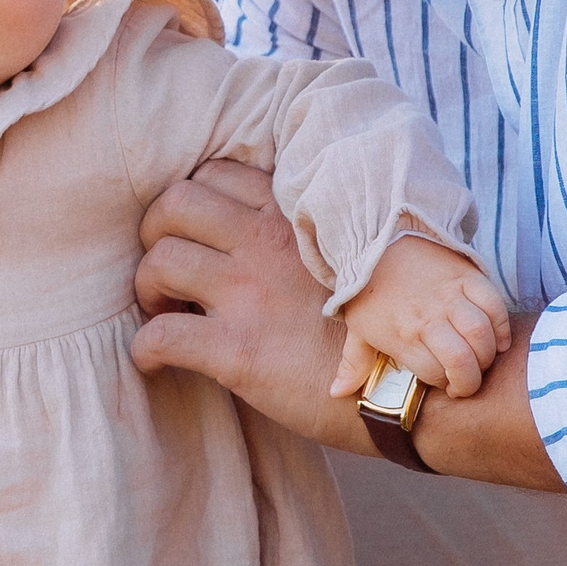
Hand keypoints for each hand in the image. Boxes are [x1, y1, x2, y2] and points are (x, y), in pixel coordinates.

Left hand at [134, 159, 566, 491]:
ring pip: (158, 262)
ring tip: (164, 312)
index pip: (216, 174)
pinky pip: (160, 337)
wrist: (421, 391)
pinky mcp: (238, 350)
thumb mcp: (353, 259)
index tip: (195, 233)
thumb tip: (269, 240)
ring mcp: (250, 294)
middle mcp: (266, 244)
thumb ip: (307, 241)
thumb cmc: (391, 332)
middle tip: (167, 270)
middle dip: (155, 234)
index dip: (192, 200)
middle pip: (174, 204)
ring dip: (148, 289)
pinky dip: (146, 350)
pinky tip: (156, 363)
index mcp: (295, 220)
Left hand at [330, 236, 512, 399]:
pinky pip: (494, 304)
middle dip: (471, 381)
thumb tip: (338, 393)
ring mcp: (449, 296)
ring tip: (481, 360)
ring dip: (488, 354)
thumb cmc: (367, 291)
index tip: (445, 385)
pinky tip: (498, 339)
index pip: (434, 374)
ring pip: (481, 333)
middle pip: (462, 359)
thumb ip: (353, 363)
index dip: (443, 385)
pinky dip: (502, 325)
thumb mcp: (357, 327)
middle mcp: (427, 318)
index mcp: (401, 335)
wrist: (378, 241)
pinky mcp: (467, 276)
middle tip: (467, 381)